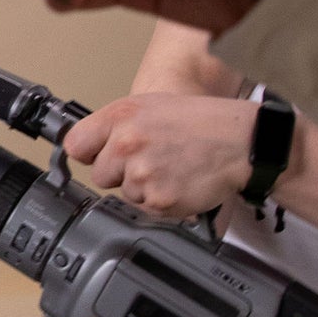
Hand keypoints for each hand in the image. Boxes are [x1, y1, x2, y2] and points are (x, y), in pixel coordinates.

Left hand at [65, 93, 257, 219]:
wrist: (241, 142)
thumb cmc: (200, 123)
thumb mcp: (150, 107)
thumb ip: (115, 126)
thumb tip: (88, 149)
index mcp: (121, 116)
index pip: (76, 145)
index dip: (90, 153)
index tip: (98, 156)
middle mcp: (126, 144)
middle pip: (101, 176)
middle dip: (122, 173)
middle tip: (153, 159)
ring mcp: (141, 174)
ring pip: (126, 194)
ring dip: (144, 188)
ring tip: (172, 168)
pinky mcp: (158, 200)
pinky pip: (147, 209)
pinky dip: (162, 201)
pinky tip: (180, 183)